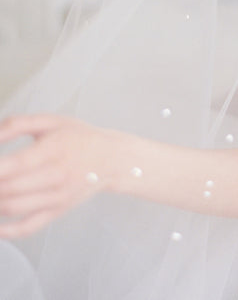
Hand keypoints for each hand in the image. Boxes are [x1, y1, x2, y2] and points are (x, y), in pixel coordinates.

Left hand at [0, 114, 116, 237]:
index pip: (13, 164)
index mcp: (53, 149)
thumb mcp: (52, 121)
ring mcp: (57, 196)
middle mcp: (55, 175)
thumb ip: (18, 124)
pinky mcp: (58, 211)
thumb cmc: (79, 136)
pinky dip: (6, 231)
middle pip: (8, 189)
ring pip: (13, 207)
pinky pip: (29, 227)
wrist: (112, 159)